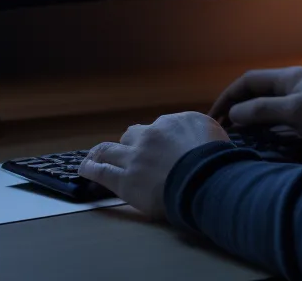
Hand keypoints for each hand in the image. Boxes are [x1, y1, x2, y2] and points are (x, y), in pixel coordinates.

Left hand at [78, 111, 227, 218]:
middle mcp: (152, 134)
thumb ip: (203, 131)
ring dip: (102, 152)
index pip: (162, 127)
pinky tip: (84, 169)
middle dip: (131, 142)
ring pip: (111, 150)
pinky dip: (91, 169)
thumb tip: (201, 136)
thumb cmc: (217, 160)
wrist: (206, 178)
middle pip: (134, 134)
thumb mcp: (217, 133)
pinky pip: (101, 171)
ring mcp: (136, 157)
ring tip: (95, 155)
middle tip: (130, 151)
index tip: (160, 146)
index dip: (160, 138)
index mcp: (176, 122)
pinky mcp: (125, 179)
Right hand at [208, 66, 301, 150]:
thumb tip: (235, 113)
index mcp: (288, 77)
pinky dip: (267, 126)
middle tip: (221, 129)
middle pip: (256, 92)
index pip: (248, 81)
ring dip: (251, 119)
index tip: (214, 116)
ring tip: (236, 136)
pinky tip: (261, 139)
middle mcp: (293, 84)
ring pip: (268, 106)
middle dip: (237, 108)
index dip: (228, 97)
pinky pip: (280, 117)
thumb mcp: (295, 113)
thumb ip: (262, 110)